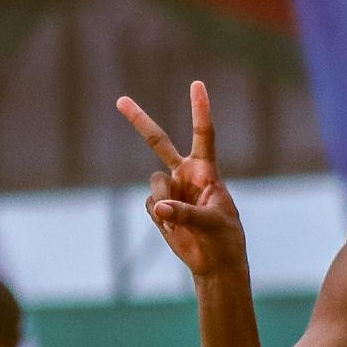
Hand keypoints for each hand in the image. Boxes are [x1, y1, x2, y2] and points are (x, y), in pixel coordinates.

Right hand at [116, 83, 245, 278]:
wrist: (215, 262)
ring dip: (167, 202)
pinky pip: (151, 204)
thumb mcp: (213, 224)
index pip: (204, 134)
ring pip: (155, 183)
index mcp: (206, 171)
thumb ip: (187, 213)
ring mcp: (170, 189)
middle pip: (159, 142)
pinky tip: (175, 228)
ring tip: (183, 221)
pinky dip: (161, 218)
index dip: (200, 109)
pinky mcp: (158, 206)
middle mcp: (185, 174)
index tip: (197, 84)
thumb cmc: (225, 239)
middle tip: (121, 100)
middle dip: (139, 121)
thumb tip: (159, 207)